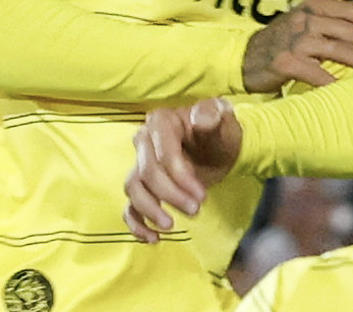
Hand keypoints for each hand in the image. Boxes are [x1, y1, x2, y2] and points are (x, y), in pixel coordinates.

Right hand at [124, 99, 240, 242]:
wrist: (221, 148)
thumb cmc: (221, 133)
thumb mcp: (224, 121)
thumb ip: (213, 115)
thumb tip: (200, 117)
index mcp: (162, 121)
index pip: (163, 154)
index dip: (180, 177)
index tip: (202, 196)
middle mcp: (144, 140)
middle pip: (147, 173)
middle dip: (171, 195)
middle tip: (195, 210)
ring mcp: (139, 164)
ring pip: (134, 190)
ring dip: (151, 210)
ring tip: (171, 226)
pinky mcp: (141, 186)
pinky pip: (129, 207)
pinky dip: (136, 224)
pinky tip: (153, 238)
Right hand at [242, 0, 352, 92]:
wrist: (243, 58)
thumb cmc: (285, 42)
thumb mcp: (309, 24)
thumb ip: (337, 23)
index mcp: (316, 6)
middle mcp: (307, 19)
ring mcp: (295, 40)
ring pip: (340, 49)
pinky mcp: (284, 62)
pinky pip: (316, 73)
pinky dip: (335, 82)